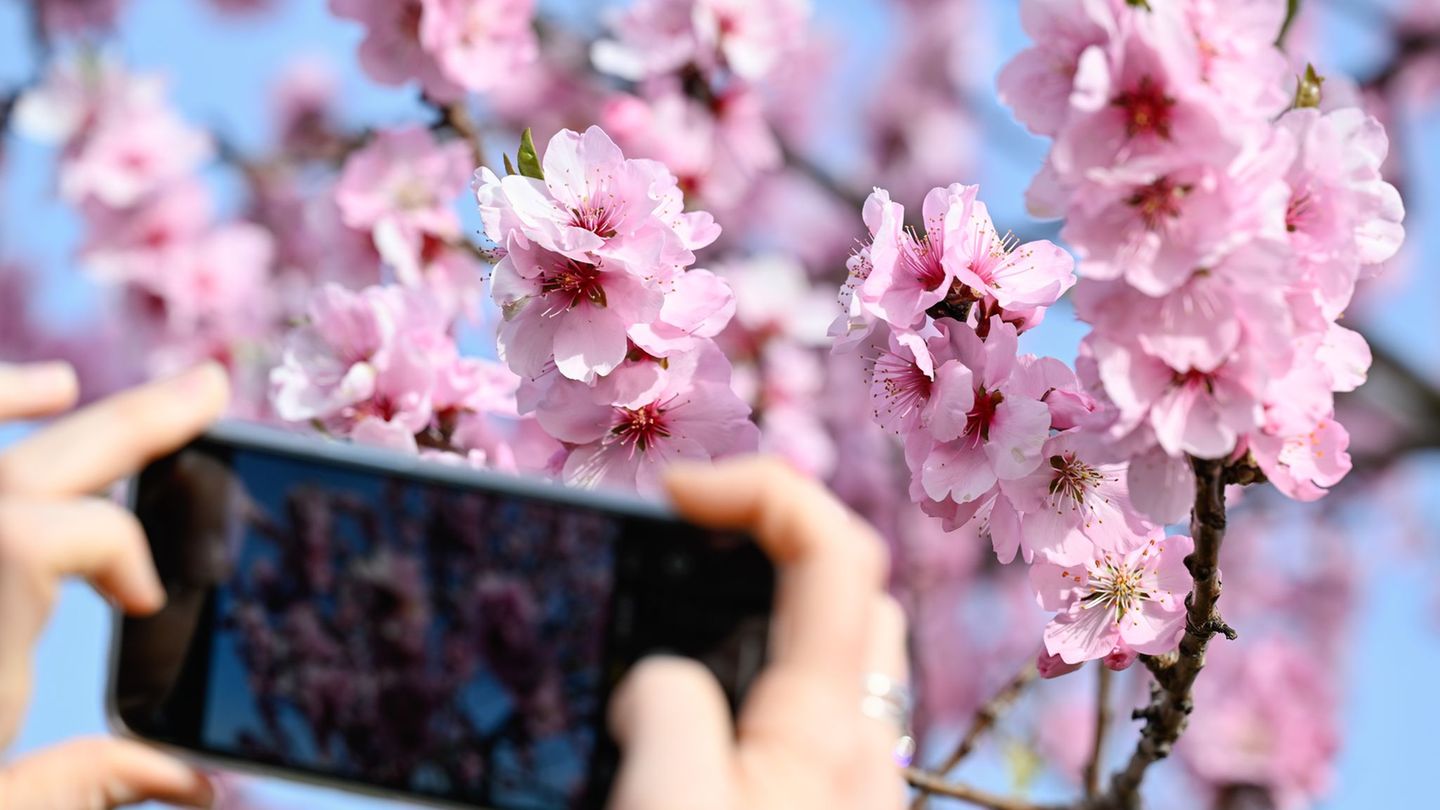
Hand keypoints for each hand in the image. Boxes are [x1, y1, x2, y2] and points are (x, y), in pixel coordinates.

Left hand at [0, 361, 228, 809]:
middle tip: (208, 388)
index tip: (141, 604)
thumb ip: (80, 782)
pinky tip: (34, 394)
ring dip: (40, 408)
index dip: (129, 557)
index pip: (80, 533)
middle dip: (142, 420)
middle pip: (46, 462)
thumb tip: (191, 784)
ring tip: (101, 388)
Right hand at [608, 457, 908, 809]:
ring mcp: (857, 786)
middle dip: (774, 536)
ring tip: (684, 624)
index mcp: (827, 724)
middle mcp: (863, 747)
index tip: (676, 489)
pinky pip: (819, 718)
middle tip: (685, 543)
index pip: (832, 546)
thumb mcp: (667, 800)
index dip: (759, 486)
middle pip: (852, 589)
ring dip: (775, 610)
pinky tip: (707, 716)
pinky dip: (770, 678)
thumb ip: (665, 704)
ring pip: (841, 656)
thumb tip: (658, 677)